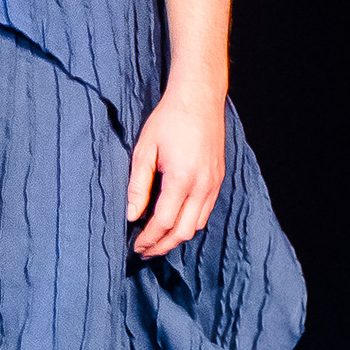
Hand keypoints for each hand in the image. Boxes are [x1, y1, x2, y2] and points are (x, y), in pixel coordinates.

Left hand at [127, 84, 225, 259]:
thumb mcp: (144, 149)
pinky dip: (189, 223)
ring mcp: (214, 184)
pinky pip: (205, 212)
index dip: (148, 239)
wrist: (199, 99)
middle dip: (162, 246)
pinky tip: (174, 222)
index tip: (134, 246)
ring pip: (197, 225)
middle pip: (183, 232)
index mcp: (182, 178)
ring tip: (157, 240)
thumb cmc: (168, 120)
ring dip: (176, 237)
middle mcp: (202, 185)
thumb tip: (131, 215)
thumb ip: (137, 185)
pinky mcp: (218, 180)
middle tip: (144, 251)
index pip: (163, 222)